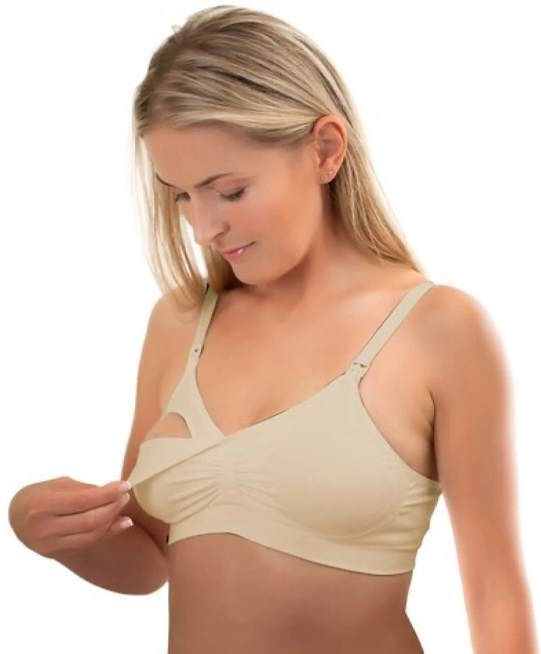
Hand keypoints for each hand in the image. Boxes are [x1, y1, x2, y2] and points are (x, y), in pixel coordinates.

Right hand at [9, 476, 133, 557]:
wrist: (17, 516)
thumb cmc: (40, 494)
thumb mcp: (59, 485)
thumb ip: (84, 490)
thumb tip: (114, 492)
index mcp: (42, 506)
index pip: (83, 501)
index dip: (108, 493)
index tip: (125, 485)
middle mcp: (45, 528)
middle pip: (90, 520)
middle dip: (113, 506)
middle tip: (126, 494)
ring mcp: (50, 544)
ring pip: (92, 534)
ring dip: (113, 519)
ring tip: (124, 505)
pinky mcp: (58, 553)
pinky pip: (89, 543)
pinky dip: (108, 533)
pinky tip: (122, 522)